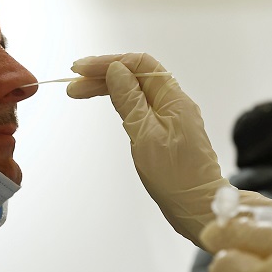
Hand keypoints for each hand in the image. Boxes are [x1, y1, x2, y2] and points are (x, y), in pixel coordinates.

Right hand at [68, 53, 271, 244]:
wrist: (199, 208)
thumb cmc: (176, 177)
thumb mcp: (145, 136)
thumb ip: (129, 101)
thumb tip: (116, 70)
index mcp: (174, 99)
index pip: (140, 65)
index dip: (109, 62)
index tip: (81, 69)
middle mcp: (175, 104)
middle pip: (136, 77)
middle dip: (103, 76)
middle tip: (72, 85)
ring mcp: (172, 118)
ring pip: (136, 92)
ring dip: (108, 89)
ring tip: (78, 93)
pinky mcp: (167, 133)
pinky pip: (141, 108)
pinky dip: (121, 104)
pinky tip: (107, 104)